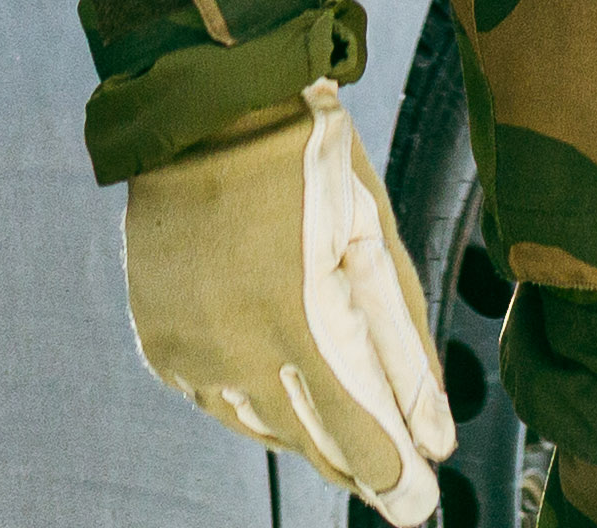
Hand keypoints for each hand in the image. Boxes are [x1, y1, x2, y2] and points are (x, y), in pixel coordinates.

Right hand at [123, 81, 457, 518]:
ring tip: (355, 445)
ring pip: (260, 427)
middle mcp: (231, 342)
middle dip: (360, 466)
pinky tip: (290, 398)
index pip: (350, 421)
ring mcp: (188, 346)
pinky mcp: (159, 342)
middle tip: (403, 495)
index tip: (420, 505)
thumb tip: (437, 436)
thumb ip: (403, 344)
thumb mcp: (372, 237)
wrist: (206, 107)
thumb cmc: (311, 161)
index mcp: (294, 310)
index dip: (388, 468)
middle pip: (307, 436)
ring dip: (310, 438)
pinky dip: (257, 407)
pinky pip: (216, 401)